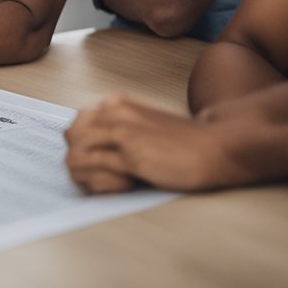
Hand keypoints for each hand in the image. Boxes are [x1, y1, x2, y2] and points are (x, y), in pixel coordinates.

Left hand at [64, 95, 251, 193]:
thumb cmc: (183, 142)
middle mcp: (113, 112)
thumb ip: (114, 131)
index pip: (76, 122)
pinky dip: (100, 183)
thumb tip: (82, 150)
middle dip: (81, 159)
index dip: (82, 145)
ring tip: (110, 183)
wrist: (216, 147)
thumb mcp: (142, 126)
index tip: (97, 159)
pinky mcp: (129, 154)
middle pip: (71, 138)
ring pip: (75, 156)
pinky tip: (122, 185)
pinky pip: (95, 171)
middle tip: (101, 175)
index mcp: (116, 102)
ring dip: (88, 175)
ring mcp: (120, 132)